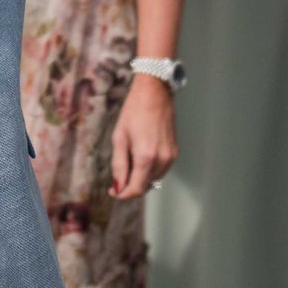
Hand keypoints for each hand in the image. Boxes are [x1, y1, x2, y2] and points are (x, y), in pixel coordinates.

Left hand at [110, 74, 178, 198]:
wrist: (154, 93)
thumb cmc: (133, 112)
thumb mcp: (119, 138)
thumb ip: (119, 165)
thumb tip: (118, 187)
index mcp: (146, 157)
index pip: (136, 189)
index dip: (123, 194)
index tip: (113, 192)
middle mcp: (161, 160)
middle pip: (145, 186)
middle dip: (130, 184)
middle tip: (118, 174)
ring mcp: (170, 156)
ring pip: (153, 179)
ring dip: (140, 177)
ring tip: (129, 158)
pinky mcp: (174, 152)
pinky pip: (161, 170)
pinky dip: (150, 169)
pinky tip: (141, 155)